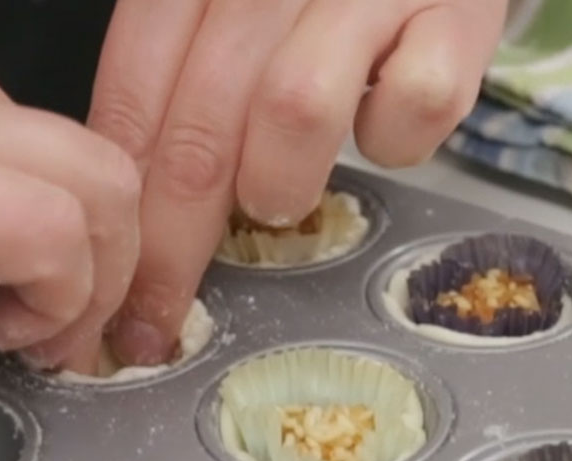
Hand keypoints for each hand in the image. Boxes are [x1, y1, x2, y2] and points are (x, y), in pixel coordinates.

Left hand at [90, 0, 506, 365]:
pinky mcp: (457, 14)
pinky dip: (394, 141)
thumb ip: (181, 85)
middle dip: (174, 246)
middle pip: (201, 127)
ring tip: (277, 197)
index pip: (134, 96)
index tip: (114, 288)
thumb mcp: (232, 15)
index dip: (122, 209)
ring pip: (295, 109)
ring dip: (277, 182)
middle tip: (163, 318)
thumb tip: (135, 210)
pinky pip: (413, 106)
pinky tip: (382, 131)